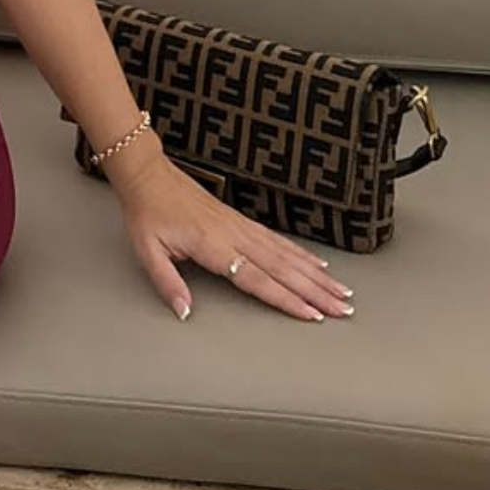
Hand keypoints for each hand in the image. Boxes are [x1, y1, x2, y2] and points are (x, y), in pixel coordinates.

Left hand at [112, 151, 354, 322]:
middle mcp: (234, 235)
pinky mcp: (241, 220)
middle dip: (316, 291)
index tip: (311, 315)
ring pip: (287, 254)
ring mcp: (241, 226)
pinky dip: (302, 254)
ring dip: (316, 275)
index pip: (256, 279)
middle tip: (343, 309)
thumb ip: (168, 283)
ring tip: (341, 292)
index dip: (286, 298)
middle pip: (283, 268)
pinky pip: (278, 240)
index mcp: (213, 245)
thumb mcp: (147, 251)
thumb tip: (184, 312)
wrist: (149, 175)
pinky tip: (318, 265)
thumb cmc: (147, 213)